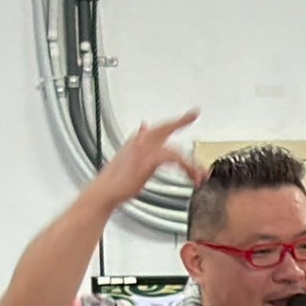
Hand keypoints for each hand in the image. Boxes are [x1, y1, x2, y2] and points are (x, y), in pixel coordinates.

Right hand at [84, 110, 205, 206]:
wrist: (106, 191)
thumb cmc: (117, 180)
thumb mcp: (128, 156)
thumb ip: (139, 141)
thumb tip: (143, 127)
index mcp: (138, 141)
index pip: (160, 127)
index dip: (175, 120)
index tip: (189, 114)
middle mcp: (140, 142)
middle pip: (165, 128)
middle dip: (181, 121)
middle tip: (194, 114)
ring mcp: (142, 151)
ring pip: (173, 149)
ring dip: (190, 163)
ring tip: (199, 175)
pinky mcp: (146, 162)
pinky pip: (170, 159)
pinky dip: (184, 165)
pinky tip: (190, 173)